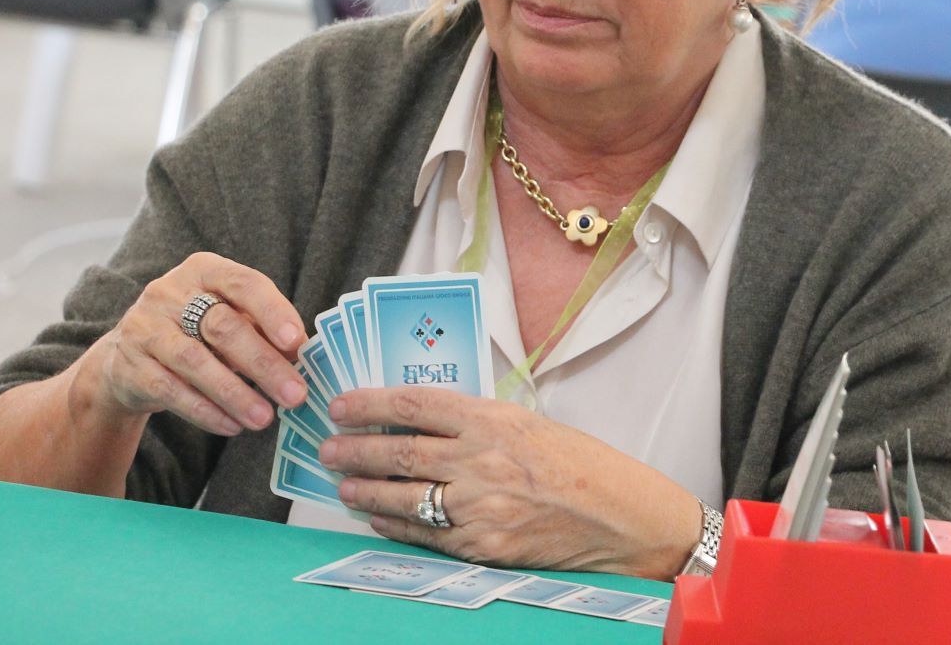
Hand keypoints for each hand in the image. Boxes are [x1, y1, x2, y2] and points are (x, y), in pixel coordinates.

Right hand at [75, 251, 307, 437]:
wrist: (125, 357)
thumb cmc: (193, 332)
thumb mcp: (227, 318)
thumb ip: (261, 328)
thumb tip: (301, 353)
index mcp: (203, 270)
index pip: (243, 283)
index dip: (272, 311)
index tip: (297, 342)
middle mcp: (169, 292)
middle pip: (223, 326)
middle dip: (263, 363)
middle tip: (294, 394)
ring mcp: (145, 328)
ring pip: (195, 362)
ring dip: (235, 393)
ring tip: (265, 418)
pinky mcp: (130, 365)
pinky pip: (171, 391)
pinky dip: (205, 411)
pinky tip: (232, 425)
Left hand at [323, 387, 701, 580]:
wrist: (622, 519)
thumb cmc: (583, 466)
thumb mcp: (531, 424)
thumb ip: (479, 423)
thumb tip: (424, 422)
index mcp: (494, 419)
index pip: (416, 404)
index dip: (371, 403)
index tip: (343, 405)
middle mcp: (482, 461)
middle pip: (399, 451)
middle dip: (355, 448)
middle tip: (328, 446)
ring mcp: (479, 508)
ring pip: (403, 495)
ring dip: (365, 488)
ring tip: (342, 482)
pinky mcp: (483, 547)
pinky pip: (424, 535)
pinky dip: (394, 523)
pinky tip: (377, 515)